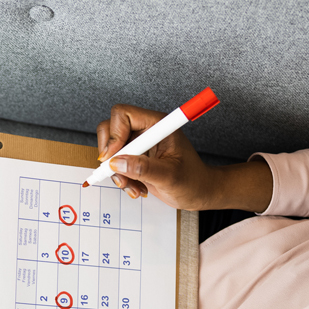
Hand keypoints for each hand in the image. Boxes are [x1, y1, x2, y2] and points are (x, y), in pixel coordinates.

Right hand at [97, 104, 272, 212]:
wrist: (198, 193)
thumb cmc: (193, 181)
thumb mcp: (169, 176)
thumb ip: (143, 168)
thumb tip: (117, 163)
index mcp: (158, 125)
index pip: (124, 115)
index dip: (114, 134)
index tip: (114, 157)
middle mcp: (146, 131)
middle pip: (110, 130)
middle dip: (110, 155)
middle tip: (117, 173)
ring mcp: (139, 145)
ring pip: (110, 151)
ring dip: (116, 172)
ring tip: (133, 186)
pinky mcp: (135, 159)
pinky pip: (115, 165)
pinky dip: (121, 179)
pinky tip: (136, 187)